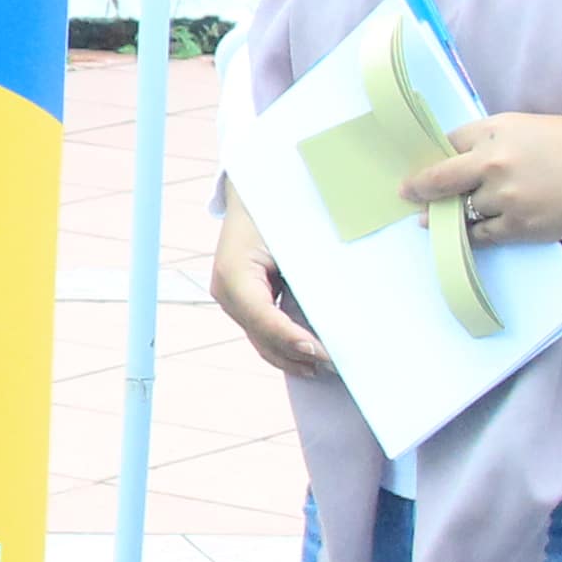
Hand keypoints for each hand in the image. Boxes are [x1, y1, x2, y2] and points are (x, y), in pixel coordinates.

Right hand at [209, 195, 330, 379]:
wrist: (254, 194)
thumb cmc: (274, 211)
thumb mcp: (293, 240)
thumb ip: (307, 275)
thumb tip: (334, 312)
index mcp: (233, 273)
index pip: (263, 317)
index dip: (292, 339)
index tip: (321, 352)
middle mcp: (226, 291)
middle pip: (262, 336)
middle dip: (296, 354)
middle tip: (335, 365)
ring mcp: (230, 299)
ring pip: (261, 339)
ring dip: (291, 356)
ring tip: (324, 367)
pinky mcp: (241, 301)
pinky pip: (262, 330)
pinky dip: (285, 344)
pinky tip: (308, 354)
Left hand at [403, 113, 561, 247]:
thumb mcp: (520, 125)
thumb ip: (483, 139)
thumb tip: (448, 156)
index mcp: (493, 135)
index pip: (447, 144)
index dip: (430, 157)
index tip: (415, 169)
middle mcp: (494, 165)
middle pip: (441, 180)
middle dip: (418, 189)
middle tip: (406, 195)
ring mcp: (507, 199)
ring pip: (461, 212)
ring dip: (447, 215)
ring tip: (433, 218)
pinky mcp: (521, 227)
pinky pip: (481, 236)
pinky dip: (469, 235)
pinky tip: (461, 233)